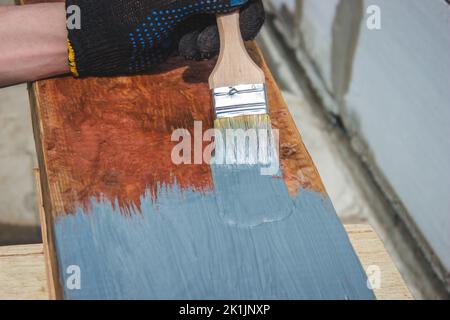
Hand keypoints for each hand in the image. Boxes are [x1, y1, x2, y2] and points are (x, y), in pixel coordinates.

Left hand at [66, 0, 264, 76]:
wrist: (97, 42)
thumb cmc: (122, 14)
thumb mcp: (167, 4)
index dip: (243, 6)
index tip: (239, 24)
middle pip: (231, 6)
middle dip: (228, 26)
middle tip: (211, 41)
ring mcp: (190, 10)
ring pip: (223, 24)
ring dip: (215, 40)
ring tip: (192, 48)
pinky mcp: (185, 30)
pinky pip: (208, 39)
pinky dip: (204, 48)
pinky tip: (186, 51)